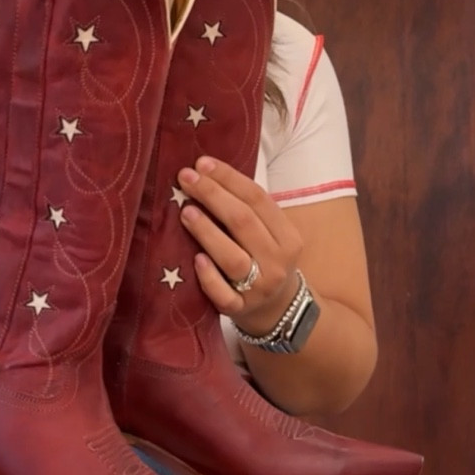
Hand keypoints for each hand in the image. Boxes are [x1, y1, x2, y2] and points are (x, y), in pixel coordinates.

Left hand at [177, 155, 302, 334]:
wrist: (279, 310)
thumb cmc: (266, 261)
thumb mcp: (272, 236)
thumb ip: (249, 212)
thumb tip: (207, 173)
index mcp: (288, 237)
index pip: (258, 199)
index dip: (229, 178)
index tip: (202, 163)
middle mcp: (277, 262)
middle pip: (243, 223)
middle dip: (212, 195)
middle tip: (186, 178)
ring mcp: (258, 288)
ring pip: (232, 258)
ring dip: (207, 231)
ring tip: (185, 211)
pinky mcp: (240, 309)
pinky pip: (223, 295)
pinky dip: (209, 277)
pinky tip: (196, 259)